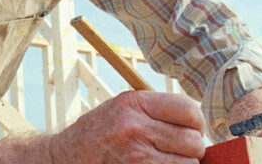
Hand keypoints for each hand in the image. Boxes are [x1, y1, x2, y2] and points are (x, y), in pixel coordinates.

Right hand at [51, 90, 205, 163]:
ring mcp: (136, 156)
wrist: (63, 159)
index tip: (190, 130)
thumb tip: (197, 125)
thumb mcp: (122, 109)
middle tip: (176, 151)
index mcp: (134, 104)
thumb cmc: (98, 134)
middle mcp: (135, 127)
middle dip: (191, 149)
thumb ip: (156, 110)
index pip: (189, 110)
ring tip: (166, 161)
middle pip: (193, 141)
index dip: (196, 123)